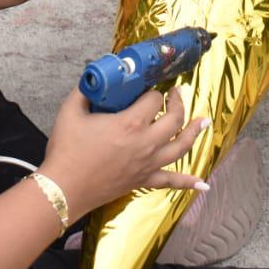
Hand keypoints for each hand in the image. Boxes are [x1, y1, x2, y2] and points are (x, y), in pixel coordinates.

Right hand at [38, 87, 210, 218]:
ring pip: (181, 146)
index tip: (147, 87)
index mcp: (130, 123)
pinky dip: (188, 182)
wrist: (64, 188)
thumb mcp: (70, 111)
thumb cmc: (67, 150)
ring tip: (204, 121)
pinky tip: (202, 183)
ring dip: (194, 132)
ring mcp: (148, 164)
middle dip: (178, 102)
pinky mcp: (143, 180)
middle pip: (174, 119)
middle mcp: (146, 143)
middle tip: (176, 93)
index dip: (153, 90)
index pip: (154, 99)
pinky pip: (171, 181)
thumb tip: (92, 79)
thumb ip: (84, 91)